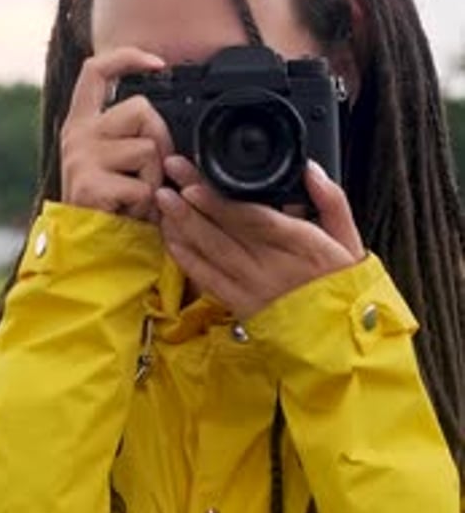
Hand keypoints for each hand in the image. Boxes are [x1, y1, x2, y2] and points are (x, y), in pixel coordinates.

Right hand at [61, 47, 172, 221]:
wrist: (87, 249)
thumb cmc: (110, 206)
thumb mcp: (116, 162)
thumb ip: (132, 135)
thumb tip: (163, 119)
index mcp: (82, 123)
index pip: (95, 71)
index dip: (127, 57)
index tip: (156, 62)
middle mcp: (77, 135)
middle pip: (142, 109)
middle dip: (161, 139)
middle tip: (151, 173)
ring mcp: (82, 158)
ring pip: (149, 149)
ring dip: (155, 178)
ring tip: (138, 197)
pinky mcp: (92, 185)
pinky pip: (144, 186)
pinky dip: (148, 204)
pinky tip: (130, 212)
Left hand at [156, 159, 364, 318]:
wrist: (342, 342)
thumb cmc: (345, 288)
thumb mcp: (350, 240)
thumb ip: (331, 200)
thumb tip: (310, 170)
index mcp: (302, 246)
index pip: (253, 219)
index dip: (219, 202)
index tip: (194, 183)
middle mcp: (273, 268)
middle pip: (224, 231)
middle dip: (191, 203)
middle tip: (168, 177)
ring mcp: (253, 290)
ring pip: (211, 253)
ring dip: (183, 225)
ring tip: (163, 201)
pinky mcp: (241, 307)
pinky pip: (207, 280)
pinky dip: (187, 258)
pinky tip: (171, 238)